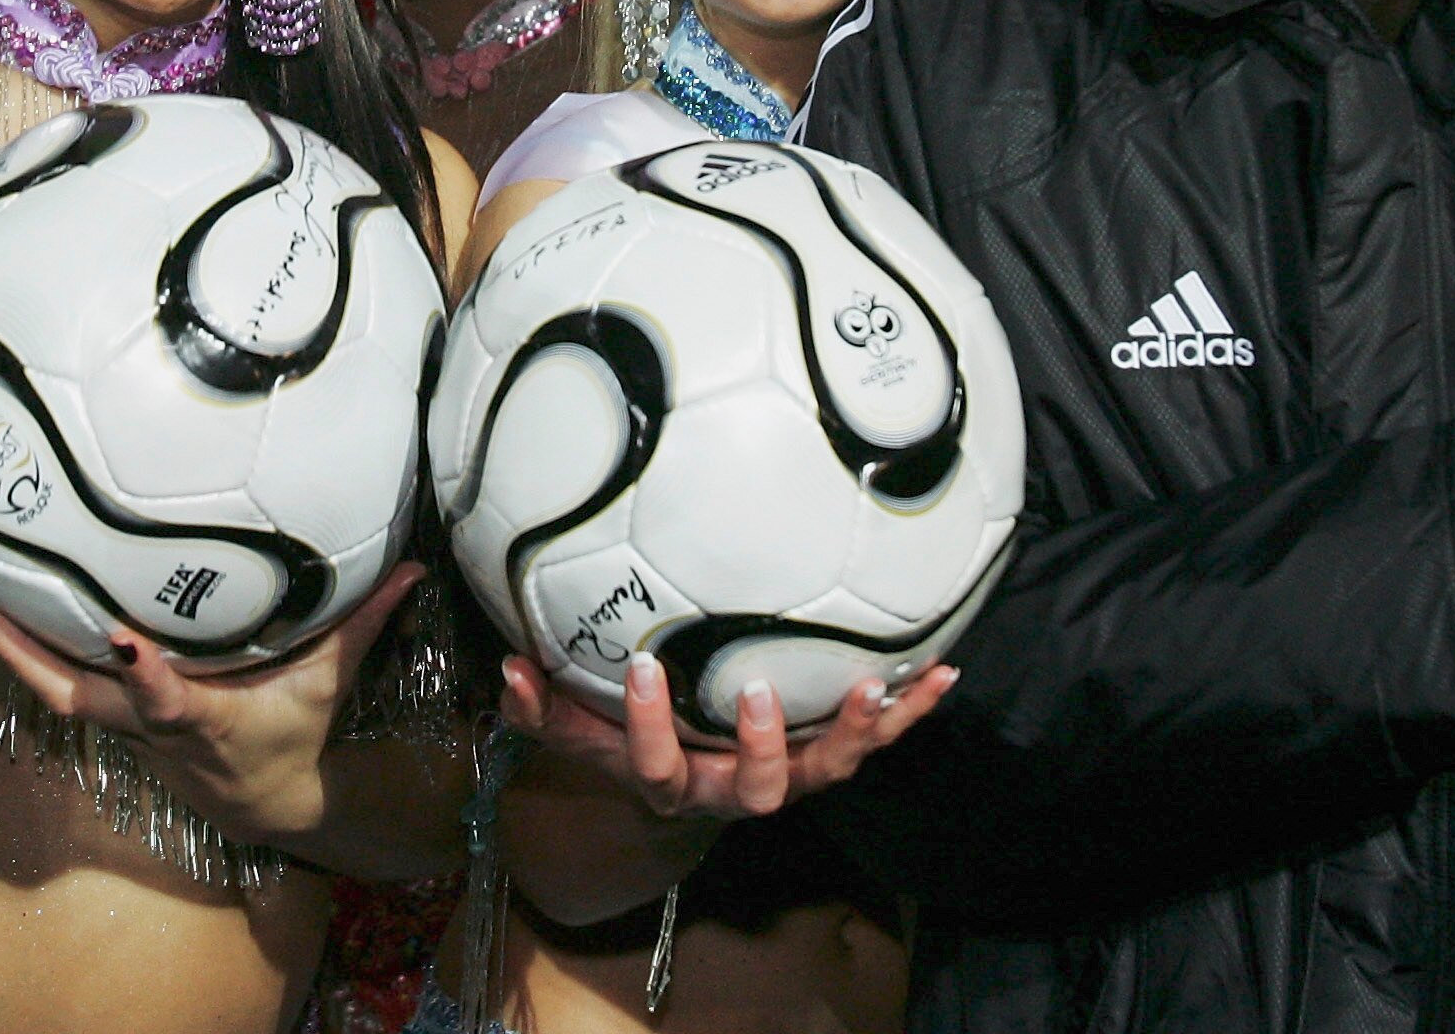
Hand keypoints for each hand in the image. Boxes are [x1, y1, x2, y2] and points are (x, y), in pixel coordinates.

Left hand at [0, 564, 421, 843]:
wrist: (261, 805)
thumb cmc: (293, 737)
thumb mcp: (329, 685)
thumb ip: (363, 624)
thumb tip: (412, 567)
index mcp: (205, 719)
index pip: (172, 701)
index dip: (146, 676)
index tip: (121, 641)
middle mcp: (153, 725)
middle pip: (77, 696)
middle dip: (25, 655)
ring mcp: (125, 725)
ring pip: (52, 691)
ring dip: (7, 648)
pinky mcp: (112, 718)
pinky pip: (56, 686)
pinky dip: (21, 652)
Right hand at [495, 649, 954, 821]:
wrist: (690, 785)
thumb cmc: (630, 745)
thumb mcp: (580, 734)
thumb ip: (542, 710)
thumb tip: (508, 671)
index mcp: (677, 783)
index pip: (657, 766)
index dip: (648, 724)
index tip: (641, 664)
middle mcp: (738, 789)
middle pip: (760, 790)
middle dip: (763, 746)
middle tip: (757, 693)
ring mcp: (790, 776)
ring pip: (830, 769)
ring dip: (861, 732)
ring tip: (883, 689)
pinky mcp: (829, 755)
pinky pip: (875, 739)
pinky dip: (911, 712)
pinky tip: (946, 676)